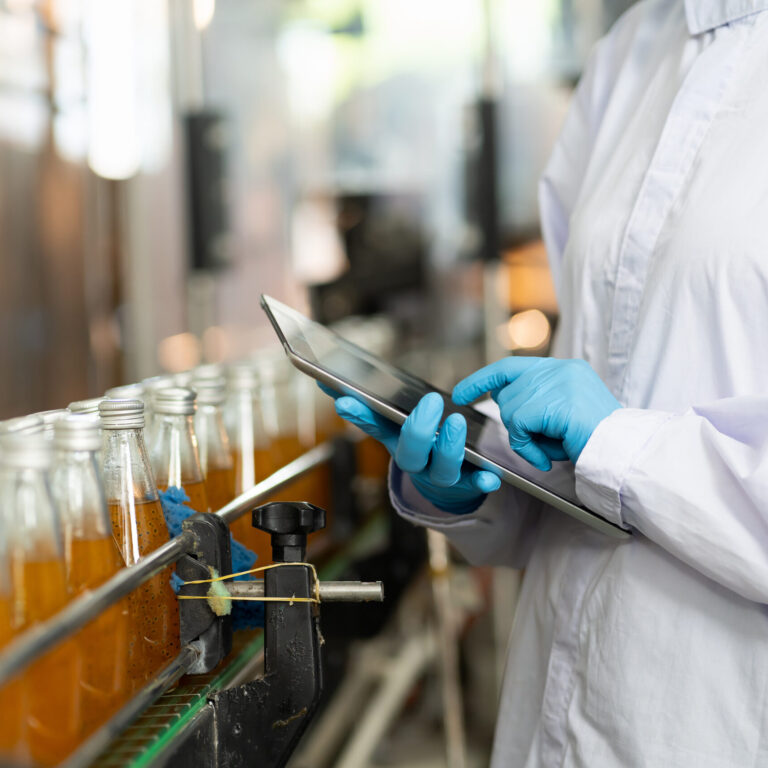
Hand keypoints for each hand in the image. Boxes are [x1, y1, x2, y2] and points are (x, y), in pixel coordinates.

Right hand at [326, 389, 500, 513]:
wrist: (443, 485)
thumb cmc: (420, 445)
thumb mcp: (395, 426)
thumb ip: (369, 407)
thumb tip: (328, 383)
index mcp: (396, 442)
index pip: (374, 426)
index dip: (360, 415)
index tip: (345, 401)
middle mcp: (415, 462)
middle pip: (410, 452)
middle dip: (419, 429)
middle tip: (430, 402)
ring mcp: (440, 475)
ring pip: (442, 469)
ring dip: (449, 448)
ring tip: (457, 423)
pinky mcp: (467, 483)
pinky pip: (475, 485)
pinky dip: (482, 482)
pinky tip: (490, 476)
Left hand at [452, 357, 620, 471]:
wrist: (623, 453)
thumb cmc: (595, 442)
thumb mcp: (563, 415)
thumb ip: (536, 403)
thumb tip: (500, 400)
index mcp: (564, 368)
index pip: (510, 367)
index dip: (482, 380)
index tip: (461, 393)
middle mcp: (560, 369)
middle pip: (508, 395)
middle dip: (516, 424)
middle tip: (543, 442)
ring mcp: (557, 383)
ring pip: (511, 411)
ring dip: (525, 438)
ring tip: (552, 447)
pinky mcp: (552, 402)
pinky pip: (517, 426)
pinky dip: (527, 447)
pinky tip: (546, 456)